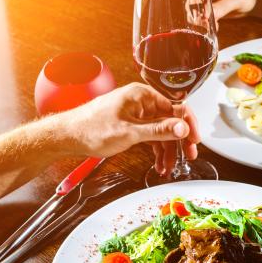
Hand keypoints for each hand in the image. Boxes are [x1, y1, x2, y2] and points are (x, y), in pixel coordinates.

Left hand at [68, 83, 200, 174]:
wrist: (67, 137)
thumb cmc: (90, 129)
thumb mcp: (130, 132)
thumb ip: (159, 130)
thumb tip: (182, 127)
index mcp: (142, 95)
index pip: (176, 107)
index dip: (188, 124)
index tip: (195, 140)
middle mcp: (142, 102)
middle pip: (171, 121)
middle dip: (180, 141)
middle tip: (189, 156)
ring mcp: (137, 114)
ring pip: (162, 132)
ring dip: (168, 150)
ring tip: (169, 166)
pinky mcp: (133, 125)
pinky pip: (152, 137)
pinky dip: (157, 151)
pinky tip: (160, 163)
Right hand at [188, 0, 256, 23]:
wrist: (251, 1)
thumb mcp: (237, 0)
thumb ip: (223, 7)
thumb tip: (207, 15)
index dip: (198, 5)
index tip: (205, 17)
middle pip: (191, 3)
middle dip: (197, 16)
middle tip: (207, 25)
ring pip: (193, 12)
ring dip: (200, 22)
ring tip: (213, 26)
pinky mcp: (207, 9)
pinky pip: (200, 17)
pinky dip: (205, 24)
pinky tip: (215, 26)